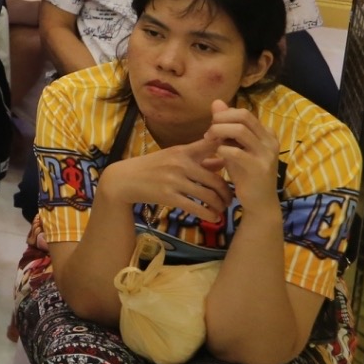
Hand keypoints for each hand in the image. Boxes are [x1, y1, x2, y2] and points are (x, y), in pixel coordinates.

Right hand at [101, 144, 229, 224]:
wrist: (124, 179)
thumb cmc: (150, 167)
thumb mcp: (172, 157)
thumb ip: (198, 158)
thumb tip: (223, 161)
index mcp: (182, 151)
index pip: (211, 145)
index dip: (229, 151)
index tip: (240, 163)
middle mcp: (180, 163)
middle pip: (215, 179)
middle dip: (227, 193)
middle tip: (231, 200)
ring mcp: (174, 180)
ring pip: (208, 195)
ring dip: (220, 205)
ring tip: (222, 210)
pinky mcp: (168, 196)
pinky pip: (196, 207)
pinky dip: (208, 214)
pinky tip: (213, 217)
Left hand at [202, 100, 280, 207]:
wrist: (259, 202)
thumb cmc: (245, 174)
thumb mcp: (235, 147)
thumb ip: (227, 126)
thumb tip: (216, 102)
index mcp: (267, 134)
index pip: (244, 113)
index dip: (224, 115)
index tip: (213, 126)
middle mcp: (270, 141)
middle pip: (244, 116)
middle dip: (221, 120)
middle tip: (209, 132)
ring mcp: (267, 154)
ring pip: (240, 130)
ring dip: (219, 131)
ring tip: (209, 140)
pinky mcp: (259, 168)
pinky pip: (237, 152)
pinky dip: (222, 149)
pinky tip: (218, 155)